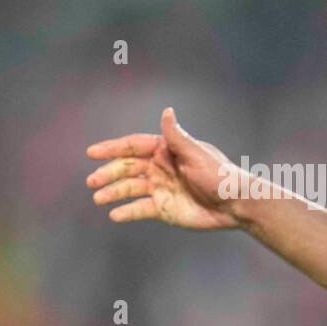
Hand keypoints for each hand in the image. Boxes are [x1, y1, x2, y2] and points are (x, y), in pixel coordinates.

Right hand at [86, 107, 243, 229]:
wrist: (234, 204)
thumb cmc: (219, 175)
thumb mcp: (196, 154)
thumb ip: (177, 137)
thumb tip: (167, 111)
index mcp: (165, 150)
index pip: (133, 147)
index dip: (111, 149)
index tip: (92, 153)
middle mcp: (159, 168)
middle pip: (127, 168)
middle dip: (108, 174)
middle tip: (92, 182)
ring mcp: (160, 188)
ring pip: (130, 189)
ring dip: (113, 193)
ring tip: (98, 199)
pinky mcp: (163, 208)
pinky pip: (140, 209)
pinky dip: (127, 212)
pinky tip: (115, 214)